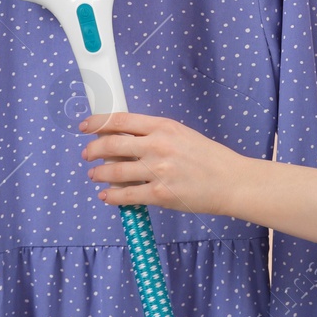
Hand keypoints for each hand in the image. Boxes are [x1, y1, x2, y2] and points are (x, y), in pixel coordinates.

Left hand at [78, 111, 245, 216]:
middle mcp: (158, 146)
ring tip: (95, 175)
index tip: (86, 126)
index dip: (98, 122)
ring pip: (114, 171)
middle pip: (111, 144)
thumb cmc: (208, 158)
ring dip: (99, 173)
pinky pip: (126, 195)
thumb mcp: (181, 135)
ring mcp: (158, 171)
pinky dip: (112, 196)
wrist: (230, 181)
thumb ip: (154, 135)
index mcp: (163, 127)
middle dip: (93, 150)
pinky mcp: (159, 194)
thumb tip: (123, 139)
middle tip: (87, 155)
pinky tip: (106, 196)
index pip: (121, 120)